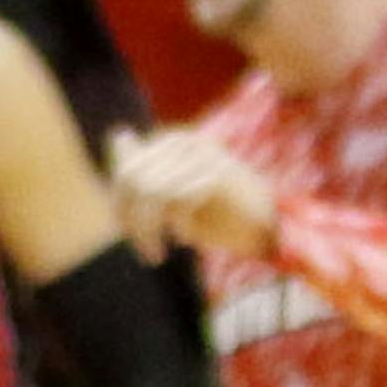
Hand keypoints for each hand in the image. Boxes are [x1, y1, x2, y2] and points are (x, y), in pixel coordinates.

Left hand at [109, 128, 276, 260]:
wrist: (269, 226)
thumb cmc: (217, 214)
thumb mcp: (171, 198)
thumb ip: (144, 173)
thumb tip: (117, 136)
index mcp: (168, 144)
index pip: (125, 170)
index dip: (119, 206)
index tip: (127, 234)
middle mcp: (182, 142)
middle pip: (133, 179)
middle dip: (132, 220)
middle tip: (147, 250)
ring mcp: (200, 155)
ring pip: (152, 191)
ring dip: (151, 228)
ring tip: (160, 250)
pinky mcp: (217, 173)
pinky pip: (179, 200)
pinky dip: (179, 225)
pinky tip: (188, 238)